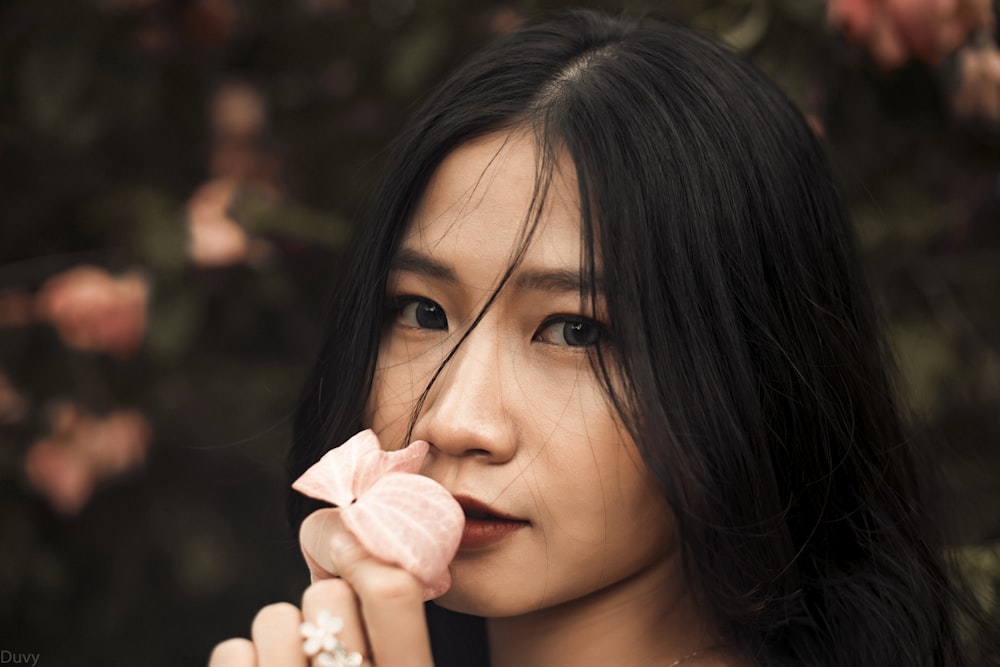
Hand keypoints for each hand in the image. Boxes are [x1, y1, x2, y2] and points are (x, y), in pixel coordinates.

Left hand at [209, 508, 433, 665]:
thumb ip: (393, 634)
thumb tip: (363, 546)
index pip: (393, 589)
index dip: (366, 551)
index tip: (347, 541)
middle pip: (328, 594)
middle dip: (322, 605)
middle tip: (326, 642)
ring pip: (274, 616)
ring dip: (279, 635)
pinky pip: (231, 651)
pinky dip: (240, 664)